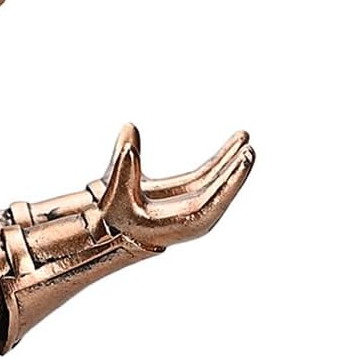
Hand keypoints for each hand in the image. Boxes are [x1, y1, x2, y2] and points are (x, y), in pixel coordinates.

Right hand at [99, 124, 253, 250]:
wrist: (109, 227)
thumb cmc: (112, 214)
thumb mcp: (115, 192)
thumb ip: (123, 166)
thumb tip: (129, 131)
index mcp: (178, 223)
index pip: (212, 202)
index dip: (230, 181)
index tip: (244, 160)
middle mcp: (191, 218)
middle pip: (220, 192)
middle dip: (236, 169)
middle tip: (249, 149)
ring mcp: (192, 206)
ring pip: (218, 182)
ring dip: (232, 160)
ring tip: (245, 138)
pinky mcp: (188, 195)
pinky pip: (210, 177)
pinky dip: (222, 160)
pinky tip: (237, 143)